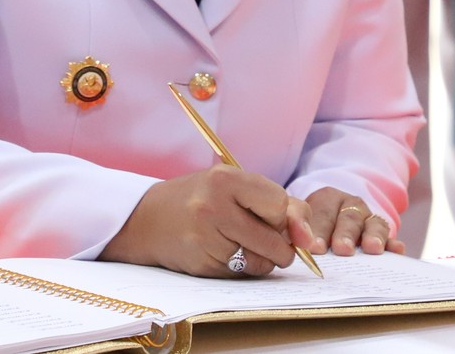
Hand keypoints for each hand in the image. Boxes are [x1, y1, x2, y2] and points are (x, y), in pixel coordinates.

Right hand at [102, 165, 312, 277]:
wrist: (146, 219)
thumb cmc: (198, 198)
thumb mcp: (232, 185)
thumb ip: (276, 203)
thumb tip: (308, 238)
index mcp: (225, 179)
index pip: (280, 205)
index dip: (285, 218)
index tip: (277, 221)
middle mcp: (214, 206)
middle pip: (274, 239)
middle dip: (280, 246)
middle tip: (267, 239)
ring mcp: (205, 237)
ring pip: (260, 262)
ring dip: (262, 260)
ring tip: (243, 244)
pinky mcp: (201, 263)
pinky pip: (240, 275)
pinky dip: (242, 269)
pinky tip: (226, 253)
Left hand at [304, 188, 401, 256]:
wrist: (331, 223)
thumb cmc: (311, 227)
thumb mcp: (301, 222)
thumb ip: (297, 232)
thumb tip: (296, 252)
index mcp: (327, 199)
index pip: (323, 213)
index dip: (320, 230)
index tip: (316, 248)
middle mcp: (351, 206)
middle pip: (349, 219)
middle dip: (346, 235)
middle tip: (342, 250)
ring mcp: (369, 219)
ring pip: (373, 224)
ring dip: (373, 236)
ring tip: (372, 249)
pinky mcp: (381, 235)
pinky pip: (390, 238)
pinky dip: (393, 244)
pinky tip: (397, 250)